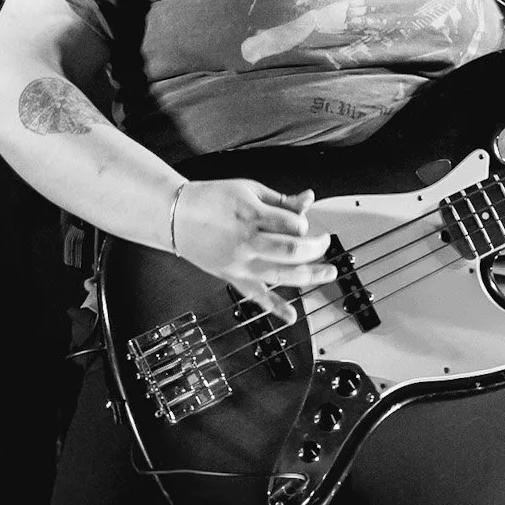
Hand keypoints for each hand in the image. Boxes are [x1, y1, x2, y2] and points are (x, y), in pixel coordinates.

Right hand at [171, 180, 335, 325]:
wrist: (176, 216)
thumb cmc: (211, 198)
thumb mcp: (249, 189)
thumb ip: (281, 200)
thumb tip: (309, 199)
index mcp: (251, 214)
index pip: (292, 223)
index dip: (304, 222)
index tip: (303, 221)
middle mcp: (247, 241)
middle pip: (292, 250)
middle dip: (315, 247)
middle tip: (324, 243)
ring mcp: (240, 263)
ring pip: (281, 275)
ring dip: (310, 275)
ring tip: (328, 273)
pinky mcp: (232, 277)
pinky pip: (256, 296)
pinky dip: (275, 308)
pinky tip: (291, 315)